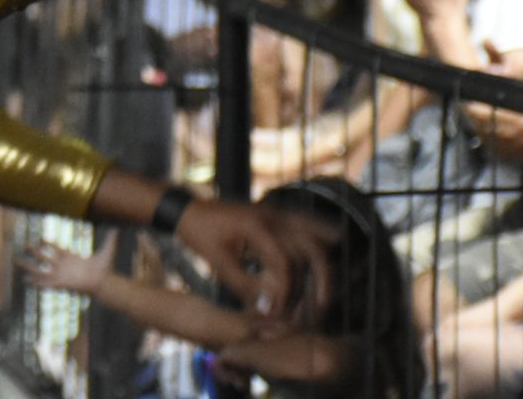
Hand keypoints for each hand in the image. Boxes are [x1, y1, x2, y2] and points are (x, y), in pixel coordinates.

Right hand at [21, 230, 115, 296]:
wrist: (103, 282)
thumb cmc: (105, 269)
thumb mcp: (107, 251)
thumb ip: (111, 240)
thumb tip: (118, 229)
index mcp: (70, 257)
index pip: (56, 249)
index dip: (48, 243)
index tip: (40, 238)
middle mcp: (63, 265)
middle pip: (45, 257)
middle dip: (35, 251)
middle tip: (25, 245)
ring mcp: (60, 274)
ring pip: (40, 269)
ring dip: (29, 266)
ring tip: (18, 261)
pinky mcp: (59, 282)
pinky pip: (44, 282)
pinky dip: (35, 281)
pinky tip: (26, 280)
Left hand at [176, 196, 332, 324]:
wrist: (187, 209)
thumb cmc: (199, 234)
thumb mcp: (218, 262)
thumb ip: (244, 286)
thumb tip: (267, 311)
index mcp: (257, 227)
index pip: (286, 263)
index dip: (286, 292)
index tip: (278, 312)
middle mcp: (272, 216)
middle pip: (309, 249)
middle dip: (320, 279)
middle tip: (322, 306)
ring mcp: (275, 213)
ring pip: (312, 235)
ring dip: (324, 262)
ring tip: (328, 288)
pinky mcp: (275, 215)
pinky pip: (305, 222)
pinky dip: (321, 230)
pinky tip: (336, 238)